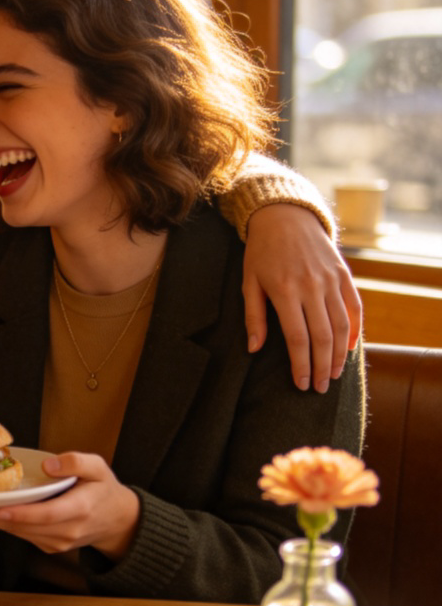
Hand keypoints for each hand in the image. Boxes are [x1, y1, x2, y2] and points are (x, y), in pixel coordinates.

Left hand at [0, 452, 139, 558]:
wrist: (117, 521)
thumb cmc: (103, 489)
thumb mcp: (98, 467)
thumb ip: (76, 462)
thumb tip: (50, 465)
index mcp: (80, 509)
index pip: (46, 515)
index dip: (20, 514)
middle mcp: (68, 531)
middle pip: (27, 527)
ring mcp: (60, 543)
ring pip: (22, 534)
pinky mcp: (52, 547)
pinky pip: (25, 537)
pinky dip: (8, 526)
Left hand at [243, 204, 361, 392]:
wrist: (285, 217)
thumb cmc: (261, 253)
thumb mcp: (249, 282)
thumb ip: (253, 317)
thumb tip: (254, 349)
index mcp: (285, 291)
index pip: (298, 338)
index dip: (300, 365)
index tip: (302, 385)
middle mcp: (312, 287)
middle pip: (322, 337)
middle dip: (321, 367)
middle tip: (320, 388)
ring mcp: (331, 280)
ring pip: (342, 326)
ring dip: (338, 355)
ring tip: (333, 375)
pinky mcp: (344, 275)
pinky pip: (354, 308)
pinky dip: (355, 331)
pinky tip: (348, 350)